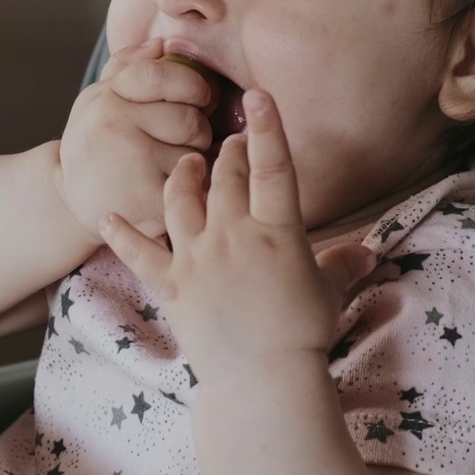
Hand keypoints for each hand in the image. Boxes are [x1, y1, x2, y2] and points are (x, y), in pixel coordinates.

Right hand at [57, 38, 214, 241]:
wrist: (66, 203)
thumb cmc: (92, 145)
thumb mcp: (96, 99)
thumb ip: (126, 67)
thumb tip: (160, 43)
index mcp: (107, 97)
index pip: (160, 75)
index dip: (192, 84)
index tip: (199, 97)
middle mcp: (115, 126)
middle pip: (189, 118)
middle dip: (198, 130)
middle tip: (186, 140)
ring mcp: (132, 163)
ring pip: (195, 153)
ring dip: (196, 161)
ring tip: (175, 165)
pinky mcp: (148, 199)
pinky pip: (193, 184)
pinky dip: (194, 187)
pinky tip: (176, 188)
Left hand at [99, 90, 376, 385]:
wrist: (262, 379)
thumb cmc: (303, 335)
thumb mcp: (329, 293)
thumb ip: (343, 264)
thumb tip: (367, 252)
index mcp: (277, 232)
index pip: (274, 169)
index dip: (268, 129)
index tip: (258, 95)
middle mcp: (232, 234)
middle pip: (224, 177)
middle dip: (228, 153)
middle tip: (231, 144)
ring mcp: (196, 257)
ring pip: (179, 199)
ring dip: (183, 176)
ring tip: (188, 164)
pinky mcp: (170, 284)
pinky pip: (139, 252)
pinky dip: (121, 232)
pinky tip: (107, 214)